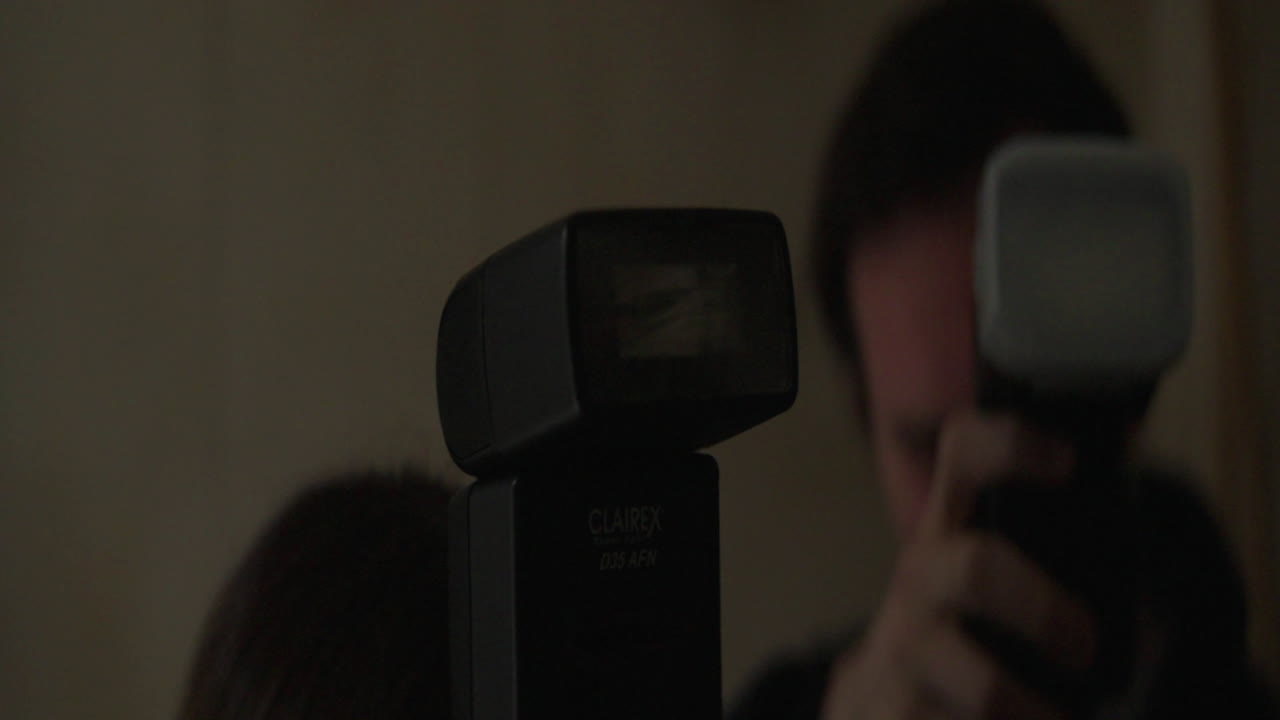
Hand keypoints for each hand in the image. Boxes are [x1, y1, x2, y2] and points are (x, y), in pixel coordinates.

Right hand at [821, 412, 1096, 719]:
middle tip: (1083, 645)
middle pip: (976, 568)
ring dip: (1029, 709)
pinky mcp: (891, 710)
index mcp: (952, 528)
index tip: (1066, 460)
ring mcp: (902, 646)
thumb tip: (1126, 446)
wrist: (885, 699)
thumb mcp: (996, 577)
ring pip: (979, 684)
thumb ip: (1054, 537)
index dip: (1009, 444)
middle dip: (1042, 608)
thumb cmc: (964, 629)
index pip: (963, 453)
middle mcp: (922, 576)